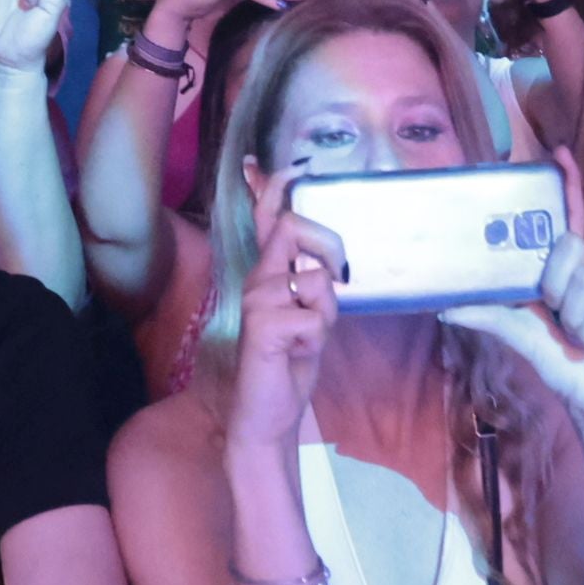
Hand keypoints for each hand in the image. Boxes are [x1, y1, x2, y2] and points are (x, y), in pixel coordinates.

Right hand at [227, 200, 339, 450]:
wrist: (266, 419)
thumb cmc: (288, 366)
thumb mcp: (308, 316)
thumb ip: (310, 283)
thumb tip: (321, 256)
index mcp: (267, 276)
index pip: (268, 222)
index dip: (273, 190)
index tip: (281, 165)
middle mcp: (256, 281)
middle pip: (294, 231)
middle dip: (326, 252)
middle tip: (326, 295)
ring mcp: (256, 301)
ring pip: (316, 281)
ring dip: (324, 315)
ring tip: (303, 341)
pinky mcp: (263, 325)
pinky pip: (316, 317)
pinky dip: (317, 339)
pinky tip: (296, 356)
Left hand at [440, 159, 583, 444]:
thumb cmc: (565, 365)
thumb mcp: (521, 335)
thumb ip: (490, 314)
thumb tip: (445, 305)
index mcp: (573, 271)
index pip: (571, 221)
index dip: (568, 187)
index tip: (558, 154)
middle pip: (569, 247)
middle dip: (553, 287)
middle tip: (558, 316)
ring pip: (583, 281)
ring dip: (572, 319)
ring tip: (581, 337)